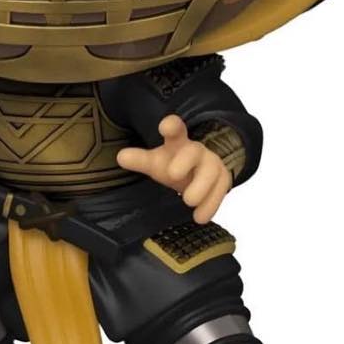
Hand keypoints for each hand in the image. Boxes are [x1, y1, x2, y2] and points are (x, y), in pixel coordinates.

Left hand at [117, 115, 232, 224]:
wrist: (196, 174)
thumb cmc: (172, 164)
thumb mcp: (155, 162)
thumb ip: (139, 159)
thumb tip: (120, 157)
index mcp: (177, 142)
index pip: (176, 128)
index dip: (172, 125)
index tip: (165, 126)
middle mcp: (196, 150)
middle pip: (193, 151)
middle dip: (185, 161)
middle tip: (172, 175)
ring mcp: (211, 164)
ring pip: (211, 171)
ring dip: (201, 186)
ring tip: (187, 201)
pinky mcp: (223, 178)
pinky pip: (220, 190)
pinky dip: (211, 205)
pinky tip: (199, 217)